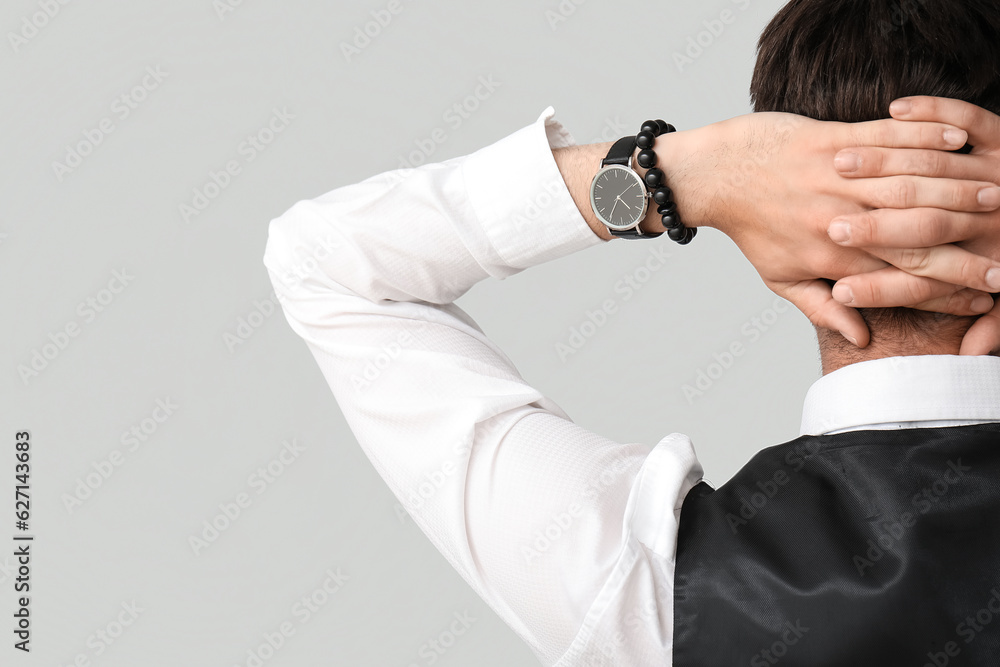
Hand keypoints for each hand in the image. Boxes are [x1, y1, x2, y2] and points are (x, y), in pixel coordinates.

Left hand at [662, 111, 999, 346]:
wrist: (717, 175)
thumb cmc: (751, 228)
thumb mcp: (780, 276)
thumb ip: (822, 308)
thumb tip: (859, 337)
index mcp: (831, 259)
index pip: (904, 277)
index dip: (950, 287)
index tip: (987, 293)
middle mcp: (838, 220)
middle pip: (918, 235)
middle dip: (970, 245)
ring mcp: (835, 178)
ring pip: (909, 186)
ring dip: (959, 190)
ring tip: (999, 198)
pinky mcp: (830, 139)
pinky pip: (888, 137)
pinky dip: (926, 137)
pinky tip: (959, 143)